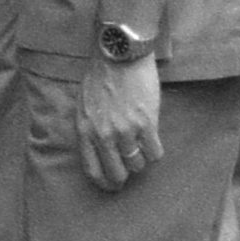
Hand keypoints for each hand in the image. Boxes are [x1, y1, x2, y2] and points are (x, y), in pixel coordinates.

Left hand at [77, 53, 162, 192]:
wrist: (119, 54)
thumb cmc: (100, 76)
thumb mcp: (83, 105)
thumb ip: (90, 129)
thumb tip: (100, 151)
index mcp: (85, 131)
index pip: (93, 171)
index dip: (105, 184)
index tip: (113, 186)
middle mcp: (104, 135)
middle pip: (118, 174)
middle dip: (125, 175)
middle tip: (132, 167)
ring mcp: (125, 131)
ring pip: (138, 165)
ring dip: (141, 159)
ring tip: (141, 144)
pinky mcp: (146, 124)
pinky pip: (155, 153)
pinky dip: (155, 150)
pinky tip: (153, 137)